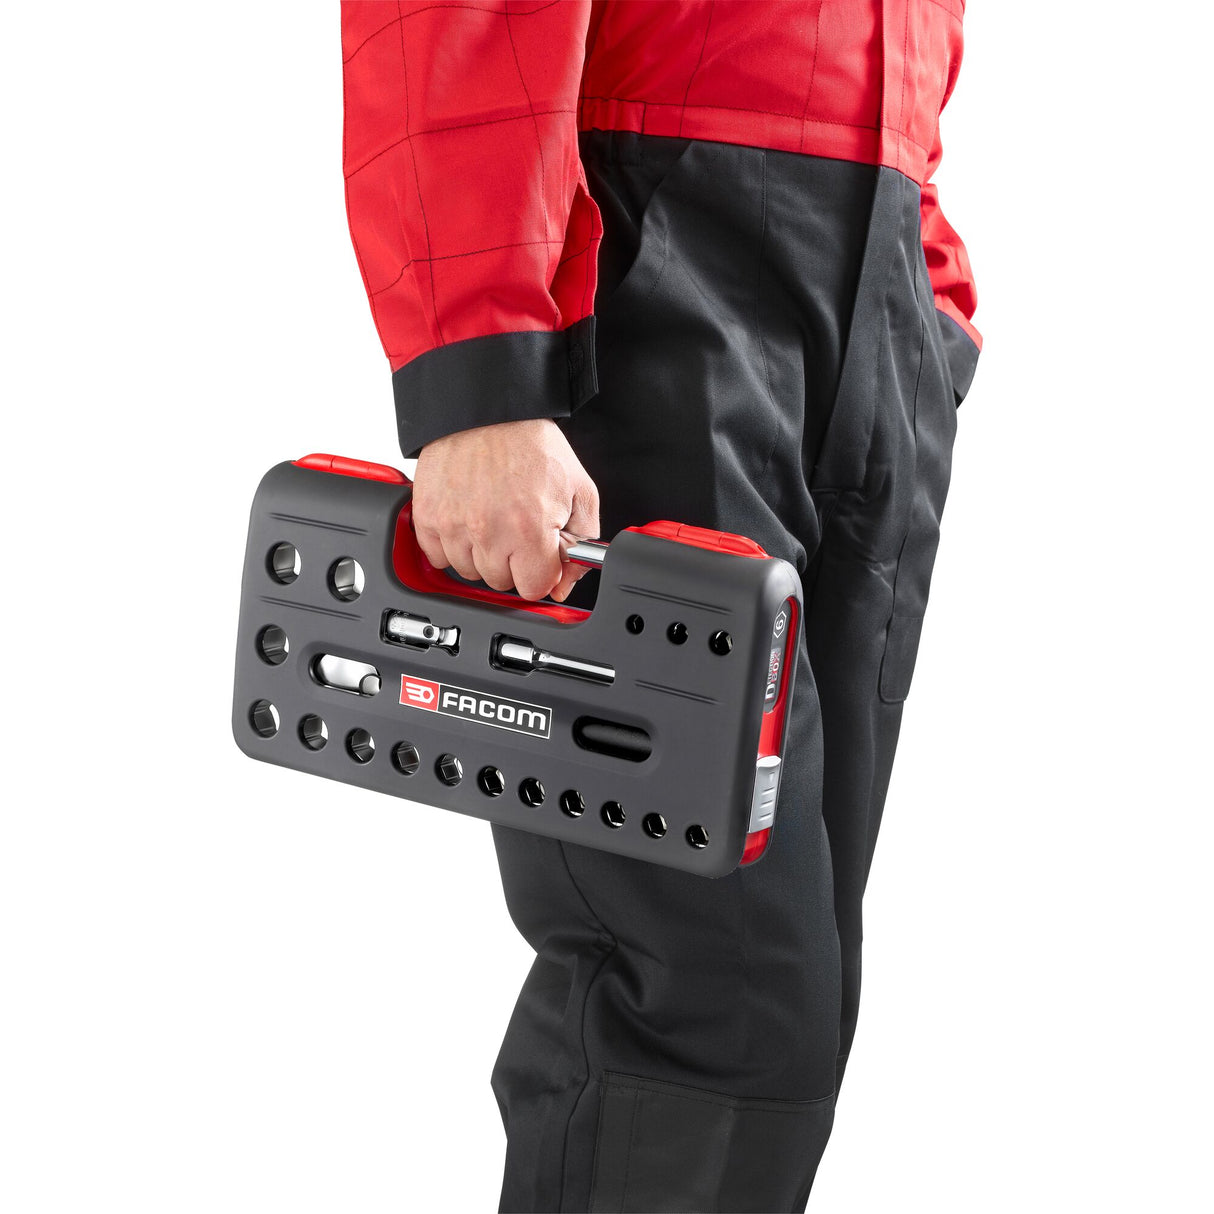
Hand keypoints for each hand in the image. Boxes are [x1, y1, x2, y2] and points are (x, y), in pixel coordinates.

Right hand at [411, 418, 599, 601]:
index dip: (542, 571)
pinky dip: (452, 545)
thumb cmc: (530, 443)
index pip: (534, 588)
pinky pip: (438, 557)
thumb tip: (564, 583)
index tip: (540, 555)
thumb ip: (581, 542)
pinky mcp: (428, 518)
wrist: (485, 410)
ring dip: (482, 554)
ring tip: (491, 518)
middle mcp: (489, 532)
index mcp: (529, 528)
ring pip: (469, 573)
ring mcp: (454, 527)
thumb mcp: (578, 489)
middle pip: (501, 582)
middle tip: (516, 527)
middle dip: (513, 561)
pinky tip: (467, 519)